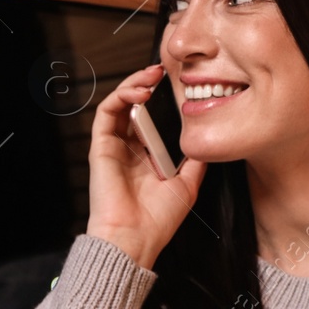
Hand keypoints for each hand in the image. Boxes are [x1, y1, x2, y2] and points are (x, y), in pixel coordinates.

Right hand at [85, 63, 206, 269]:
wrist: (135, 237)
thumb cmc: (158, 220)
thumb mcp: (188, 184)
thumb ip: (195, 161)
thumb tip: (207, 140)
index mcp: (147, 158)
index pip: (151, 119)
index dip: (161, 99)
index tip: (177, 85)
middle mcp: (129, 150)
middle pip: (134, 107)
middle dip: (146, 84)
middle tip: (162, 71)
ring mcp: (114, 148)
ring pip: (118, 105)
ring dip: (133, 85)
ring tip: (150, 77)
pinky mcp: (101, 148)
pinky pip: (105, 114)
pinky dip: (119, 97)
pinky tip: (138, 93)